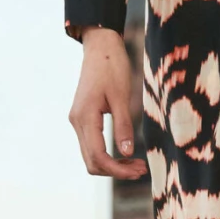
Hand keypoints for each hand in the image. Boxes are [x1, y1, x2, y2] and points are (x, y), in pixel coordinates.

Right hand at [70, 28, 146, 178]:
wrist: (100, 47)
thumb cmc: (112, 67)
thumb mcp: (122, 96)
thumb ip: (123, 125)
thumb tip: (127, 153)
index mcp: (85, 117)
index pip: (98, 156)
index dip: (118, 170)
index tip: (139, 171)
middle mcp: (77, 122)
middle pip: (91, 161)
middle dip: (116, 170)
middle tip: (142, 169)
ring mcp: (78, 120)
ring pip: (91, 155)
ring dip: (112, 164)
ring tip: (137, 164)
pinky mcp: (83, 118)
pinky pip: (93, 144)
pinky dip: (108, 154)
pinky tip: (127, 153)